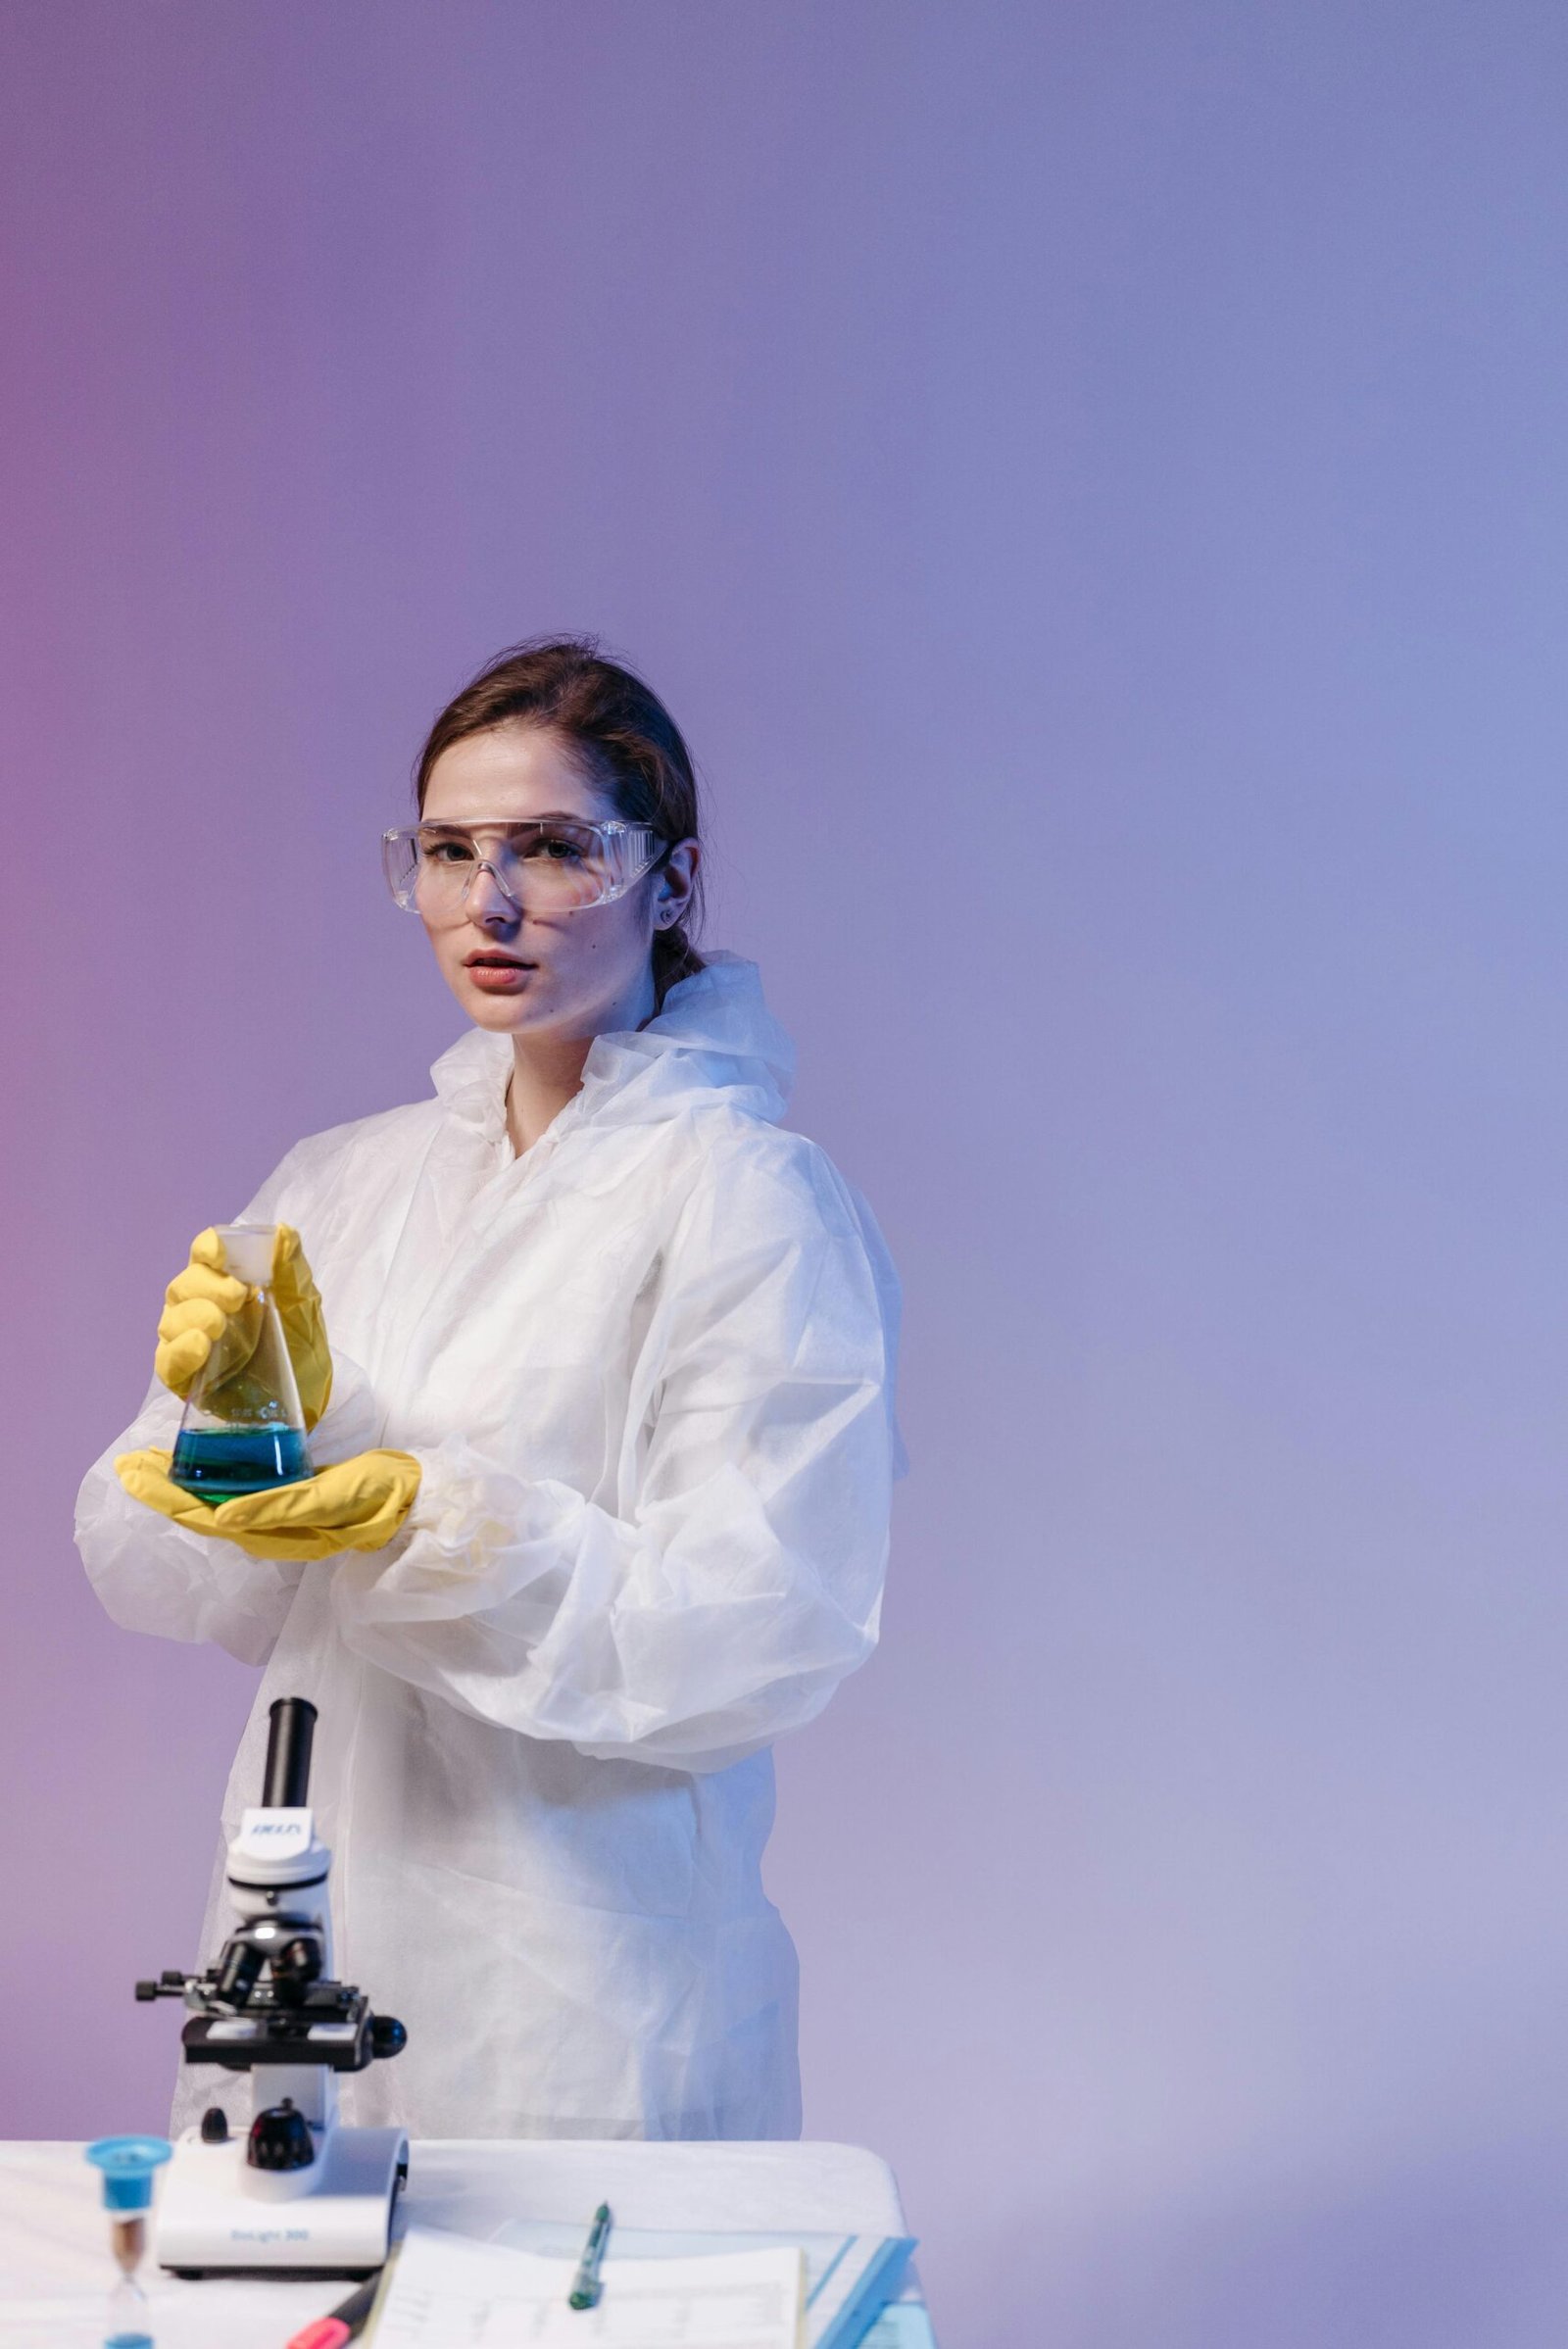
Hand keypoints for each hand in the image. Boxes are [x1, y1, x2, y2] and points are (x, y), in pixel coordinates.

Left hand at [114, 1448, 420, 1561]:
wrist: (417, 1500)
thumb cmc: (379, 1494)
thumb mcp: (331, 1499)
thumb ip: (280, 1509)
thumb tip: (223, 1517)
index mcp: (276, 1532)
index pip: (207, 1517)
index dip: (168, 1499)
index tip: (135, 1474)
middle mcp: (270, 1531)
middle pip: (205, 1513)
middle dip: (165, 1491)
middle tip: (131, 1465)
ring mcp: (280, 1520)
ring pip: (219, 1507)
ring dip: (184, 1488)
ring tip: (153, 1465)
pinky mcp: (291, 1505)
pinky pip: (241, 1499)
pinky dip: (214, 1485)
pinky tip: (204, 1472)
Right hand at [155, 1225, 332, 1431]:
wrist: (308, 1398)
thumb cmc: (301, 1346)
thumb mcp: (303, 1306)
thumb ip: (292, 1270)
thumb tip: (283, 1232)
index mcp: (224, 1281)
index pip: (203, 1255)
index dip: (208, 1249)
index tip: (220, 1253)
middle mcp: (198, 1307)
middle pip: (184, 1285)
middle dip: (206, 1287)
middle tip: (237, 1298)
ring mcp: (188, 1342)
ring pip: (171, 1321)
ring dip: (192, 1317)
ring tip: (218, 1325)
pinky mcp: (185, 1378)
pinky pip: (167, 1362)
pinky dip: (179, 1352)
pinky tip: (199, 1346)